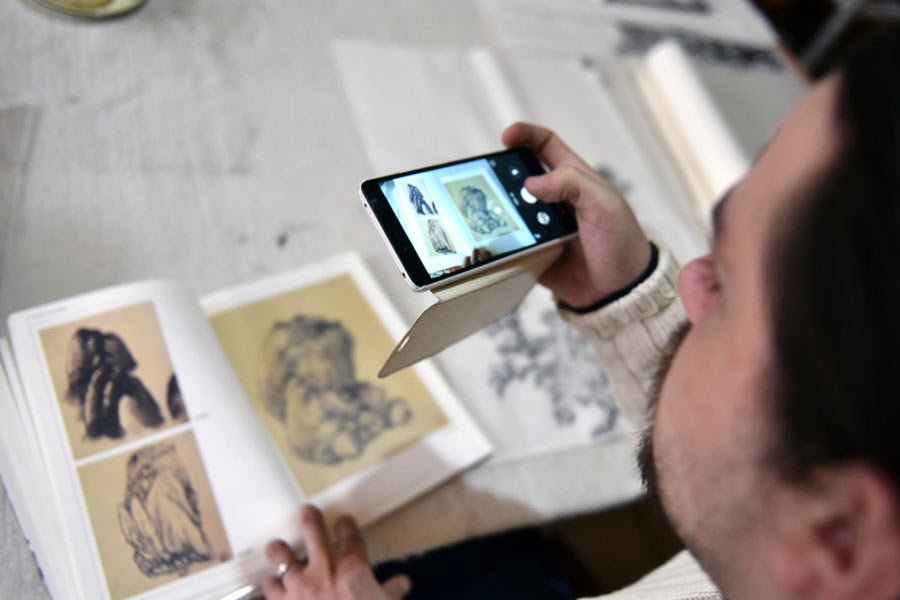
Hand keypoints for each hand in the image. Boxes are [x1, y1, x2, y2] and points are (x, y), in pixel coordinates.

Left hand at [262, 505, 410, 599]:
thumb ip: (391, 593)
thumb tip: (402, 584)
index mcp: (353, 568)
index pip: (349, 534)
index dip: (345, 524)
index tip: (343, 522)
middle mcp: (324, 569)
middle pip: (312, 528)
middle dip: (309, 517)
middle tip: (307, 513)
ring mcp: (299, 586)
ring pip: (280, 554)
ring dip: (279, 551)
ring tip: (279, 547)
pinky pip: (268, 587)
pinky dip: (269, 586)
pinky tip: (271, 585)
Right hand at [502, 122, 650, 307]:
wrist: (621, 293)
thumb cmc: (622, 244)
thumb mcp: (606, 205)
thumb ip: (573, 184)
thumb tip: (531, 183)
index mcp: (574, 180)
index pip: (545, 146)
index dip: (525, 135)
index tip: (506, 136)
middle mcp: (554, 200)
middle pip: (518, 177)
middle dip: (501, 174)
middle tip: (488, 180)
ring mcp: (541, 227)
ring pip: (509, 210)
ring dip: (497, 210)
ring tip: (485, 213)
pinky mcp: (533, 253)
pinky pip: (509, 243)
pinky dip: (499, 241)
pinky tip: (493, 240)